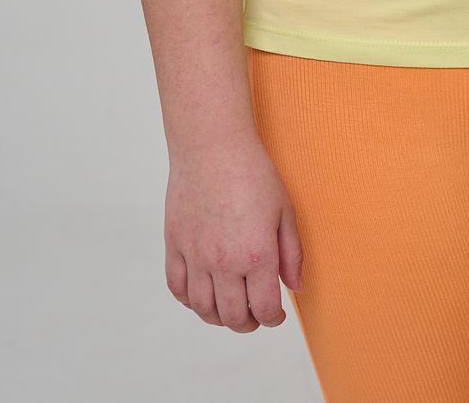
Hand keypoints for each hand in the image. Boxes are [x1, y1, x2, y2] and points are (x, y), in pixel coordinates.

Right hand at [164, 134, 303, 329]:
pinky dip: (189, 300)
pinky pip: (177, 288)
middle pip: (232, 317)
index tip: (276, 315)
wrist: (212, 146)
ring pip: (203, 309)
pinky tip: (202, 294)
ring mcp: (196, 255)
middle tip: (254, 316)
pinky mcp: (174, 245)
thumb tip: (295, 288)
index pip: (263, 309)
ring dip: (218, 317)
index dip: (273, 319)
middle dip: (247, 323)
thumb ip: (292, 253)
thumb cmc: (252, 172)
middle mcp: (224, 262)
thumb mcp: (285, 210)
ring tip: (230, 309)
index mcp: (257, 254)